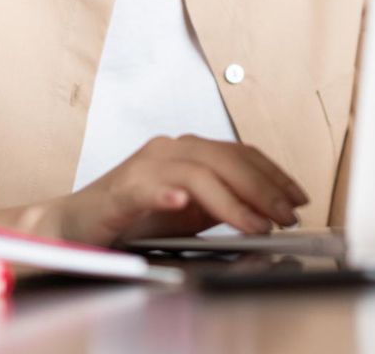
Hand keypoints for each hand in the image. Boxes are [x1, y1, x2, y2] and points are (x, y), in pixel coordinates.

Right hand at [62, 135, 309, 245]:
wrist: (75, 224)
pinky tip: (181, 204)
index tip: (299, 196)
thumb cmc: (132, 216)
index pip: (241, 153)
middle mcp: (168, 150)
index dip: (274, 173)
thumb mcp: (189, 208)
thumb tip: (267, 209)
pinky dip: (166, 194)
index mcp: (187, 151)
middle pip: (226, 159)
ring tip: (256, 224)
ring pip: (198, 173)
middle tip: (287, 216)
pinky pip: (147, 188)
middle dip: (264, 189)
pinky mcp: (121, 190)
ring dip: (232, 200)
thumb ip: (222, 201)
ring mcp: (144, 167)